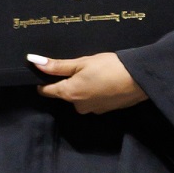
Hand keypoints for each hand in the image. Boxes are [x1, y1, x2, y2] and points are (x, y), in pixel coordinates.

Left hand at [28, 51, 146, 113]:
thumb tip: (34, 62)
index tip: (46, 71)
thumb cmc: (108, 67)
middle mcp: (78, 106)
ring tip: (96, 73)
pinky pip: (94, 100)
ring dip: (84, 87)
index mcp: (69, 94)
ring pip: (81, 97)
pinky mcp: (106, 110)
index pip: (47, 91)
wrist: (138, 79)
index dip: (43, 81)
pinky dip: (96, 92)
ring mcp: (93, 110)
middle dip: (70, 82)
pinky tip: (105, 82)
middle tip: (81, 67)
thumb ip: (58, 66)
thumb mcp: (81, 62)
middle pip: (66, 94)